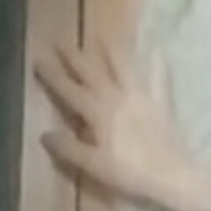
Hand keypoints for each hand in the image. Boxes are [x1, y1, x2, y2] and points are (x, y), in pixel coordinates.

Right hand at [34, 41, 193, 210]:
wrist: (171, 174)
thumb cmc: (130, 172)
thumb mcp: (93, 165)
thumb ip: (69, 148)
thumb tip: (45, 134)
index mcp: (98, 112)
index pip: (69, 90)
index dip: (53, 75)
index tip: (39, 59)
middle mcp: (117, 97)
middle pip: (93, 71)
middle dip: (75, 56)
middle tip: (62, 40)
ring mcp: (142, 96)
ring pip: (124, 66)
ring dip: (111, 50)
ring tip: (102, 36)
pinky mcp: (162, 102)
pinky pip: (159, 77)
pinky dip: (157, 62)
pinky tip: (157, 50)